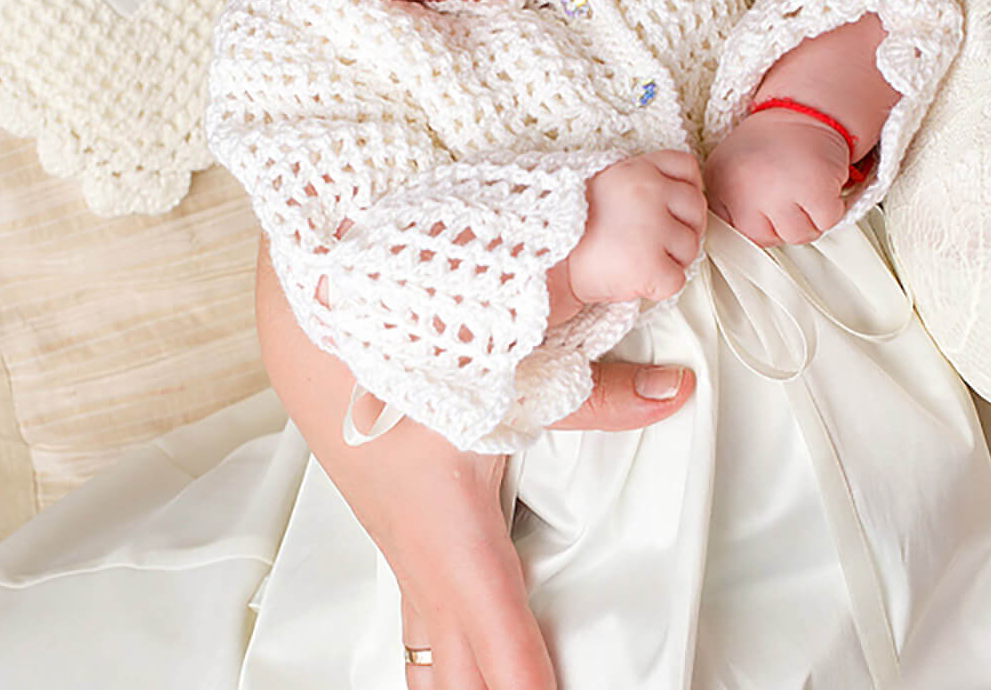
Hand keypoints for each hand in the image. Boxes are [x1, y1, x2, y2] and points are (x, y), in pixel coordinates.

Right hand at [397, 361, 695, 688]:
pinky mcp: (402, 540)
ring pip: (431, 660)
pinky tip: (456, 666)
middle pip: (460, 679)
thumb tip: (671, 393)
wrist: (319, 335)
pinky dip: (444, 665)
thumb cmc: (397, 359)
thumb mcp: (507, 378)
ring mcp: (407, 555)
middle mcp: (428, 562)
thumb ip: (596, 393)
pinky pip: (421, 627)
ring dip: (463, 687)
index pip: (506, 653)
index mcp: (458, 540)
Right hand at [547, 151, 706, 322]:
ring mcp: (653, 230)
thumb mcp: (602, 182)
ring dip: (671, 259)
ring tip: (637, 260)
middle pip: (696, 208)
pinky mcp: (650, 266)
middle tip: (656, 242)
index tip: (669, 206)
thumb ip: (638, 180)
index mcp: (638, 169)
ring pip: (691, 247)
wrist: (541, 261)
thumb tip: (674, 192)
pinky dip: (660, 286)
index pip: (686, 167)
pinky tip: (635, 279)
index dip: (684, 188)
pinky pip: (677, 280)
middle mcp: (651, 193)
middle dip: (683, 227)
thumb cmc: (567, 226)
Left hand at [704, 110, 849, 244]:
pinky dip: (831, 207)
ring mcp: (779, 191)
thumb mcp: (729, 171)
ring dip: (808, 216)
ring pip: (798, 235)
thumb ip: (726, 206)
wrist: (802, 110)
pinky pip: (826, 222)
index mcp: (719, 183)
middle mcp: (745, 189)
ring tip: (802, 184)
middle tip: (786, 189)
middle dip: (781, 222)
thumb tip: (732, 243)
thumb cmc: (768, 145)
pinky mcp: (815, 190)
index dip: (756, 221)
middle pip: (768, 239)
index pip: (736, 233)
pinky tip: (820, 182)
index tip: (763, 200)